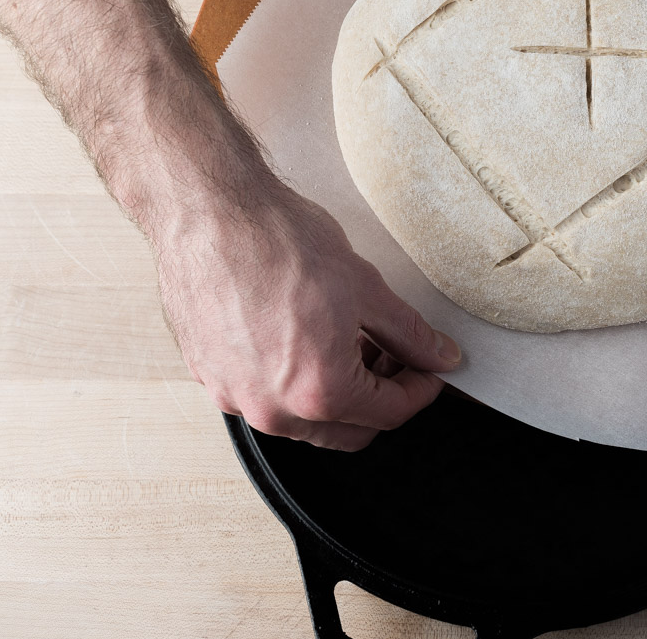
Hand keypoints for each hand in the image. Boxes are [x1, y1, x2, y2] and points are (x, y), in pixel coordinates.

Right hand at [154, 182, 461, 450]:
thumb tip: (437, 354)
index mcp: (320, 392)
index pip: (391, 413)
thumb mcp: (367, 288)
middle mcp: (274, 409)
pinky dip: (293, 383)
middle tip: (395, 356)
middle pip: (350, 431)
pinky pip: (265, 398)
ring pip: (305, 421)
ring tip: (350, 342)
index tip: (429, 370)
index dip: (420, 389)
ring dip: (336, 394)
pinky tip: (306, 340)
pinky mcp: (211, 378)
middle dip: (380, 398)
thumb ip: (409, 333)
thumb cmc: (277, 244)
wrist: (210, 214)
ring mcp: (236, 397)